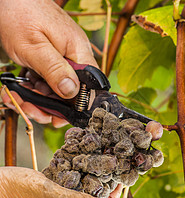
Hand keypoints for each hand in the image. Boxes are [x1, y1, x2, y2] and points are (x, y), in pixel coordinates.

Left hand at [0, 0, 97, 126]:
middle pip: (68, 93)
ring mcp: (60, 58)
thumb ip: (54, 69)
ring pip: (54, 89)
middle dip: (48, 106)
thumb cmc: (18, 12)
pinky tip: (17, 89)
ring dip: (35, 98)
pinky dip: (30, 88)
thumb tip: (72, 92)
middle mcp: (72, 57)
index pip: (88, 88)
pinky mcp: (48, 59)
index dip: (74, 107)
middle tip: (28, 109)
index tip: (56, 118)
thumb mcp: (34, 47)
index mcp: (77, 52)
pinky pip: (44, 80)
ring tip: (16, 98)